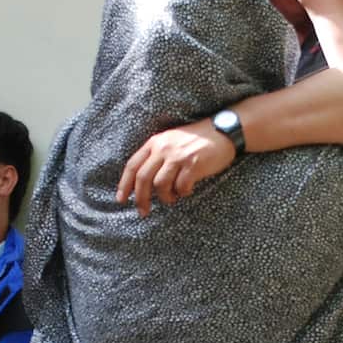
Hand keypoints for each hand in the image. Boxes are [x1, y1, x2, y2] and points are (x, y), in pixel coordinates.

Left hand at [116, 119, 235, 216]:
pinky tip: (187, 191)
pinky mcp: (193, 164)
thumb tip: (142, 183)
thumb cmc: (194, 140)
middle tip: (143, 212)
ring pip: (160, 184)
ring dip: (165, 197)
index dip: (124, 184)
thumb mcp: (169, 141)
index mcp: (154, 143)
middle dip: (141, 198)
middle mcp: (163, 148)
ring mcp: (178, 156)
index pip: (132, 166)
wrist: (222, 130)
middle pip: (143, 178)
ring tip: (172, 198)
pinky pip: (181, 186)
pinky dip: (183, 193)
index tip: (121, 200)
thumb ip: (155, 157)